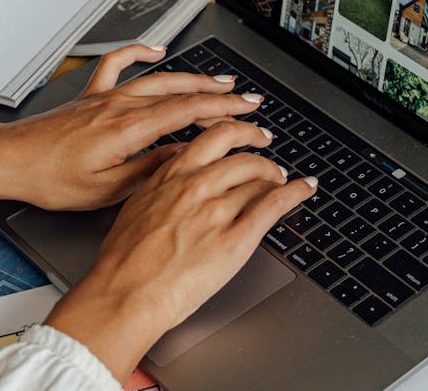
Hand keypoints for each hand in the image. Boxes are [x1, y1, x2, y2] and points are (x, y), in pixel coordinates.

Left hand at [0, 45, 263, 208]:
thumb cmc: (50, 179)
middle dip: (219, 94)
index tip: (249, 113)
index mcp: (128, 129)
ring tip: (220, 81)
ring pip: (158, 79)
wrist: (9, 162)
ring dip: (193, 78)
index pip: (189, 112)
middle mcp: (120, 106)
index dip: (226, 111)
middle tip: (247, 99)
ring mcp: (105, 97)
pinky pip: (119, 65)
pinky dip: (140, 53)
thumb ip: (152, 170)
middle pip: (181, 92)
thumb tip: (186, 157)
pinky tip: (156, 50)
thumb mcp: (108, 189)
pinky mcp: (90, 96)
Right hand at [44, 120, 316, 381]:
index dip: (236, 132)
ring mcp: (218, 210)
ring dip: (277, 177)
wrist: (124, 295)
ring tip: (282, 181)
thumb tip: (175, 185)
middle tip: (269, 158)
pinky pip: (275, 205)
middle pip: (242, 153)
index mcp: (170, 177)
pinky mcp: (236, 238)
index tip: (243, 134)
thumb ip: (160, 190)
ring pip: (260, 178)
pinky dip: (296, 192)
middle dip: (261, 153)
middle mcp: (196, 186)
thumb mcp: (135, 210)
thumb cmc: (123, 264)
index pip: (213, 138)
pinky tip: (305, 188)